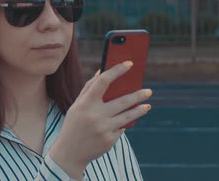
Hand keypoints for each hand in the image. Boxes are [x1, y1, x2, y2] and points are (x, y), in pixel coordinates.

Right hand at [48, 61, 152, 178]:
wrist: (69, 154)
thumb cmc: (74, 124)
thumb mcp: (76, 105)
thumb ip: (89, 87)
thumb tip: (102, 71)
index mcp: (85, 103)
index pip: (103, 81)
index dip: (117, 70)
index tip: (129, 64)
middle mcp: (95, 115)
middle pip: (122, 101)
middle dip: (138, 95)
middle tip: (149, 91)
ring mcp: (103, 129)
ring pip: (128, 116)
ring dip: (140, 110)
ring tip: (148, 106)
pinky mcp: (109, 141)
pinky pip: (121, 129)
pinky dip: (123, 125)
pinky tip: (124, 123)